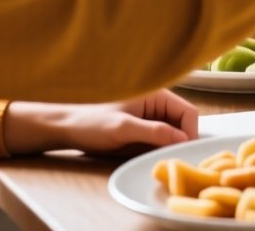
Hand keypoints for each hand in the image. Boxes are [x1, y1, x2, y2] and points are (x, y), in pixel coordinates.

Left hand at [3, 90, 197, 158]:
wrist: (65, 128)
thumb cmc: (90, 122)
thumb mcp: (122, 128)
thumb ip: (154, 131)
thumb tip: (183, 139)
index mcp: (157, 94)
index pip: (189, 113)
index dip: (190, 133)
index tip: (181, 153)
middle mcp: (157, 104)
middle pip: (184, 124)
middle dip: (180, 142)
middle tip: (170, 160)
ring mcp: (150, 117)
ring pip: (174, 134)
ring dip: (169, 148)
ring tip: (159, 160)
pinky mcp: (143, 130)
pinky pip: (160, 141)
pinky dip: (159, 151)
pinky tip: (149, 158)